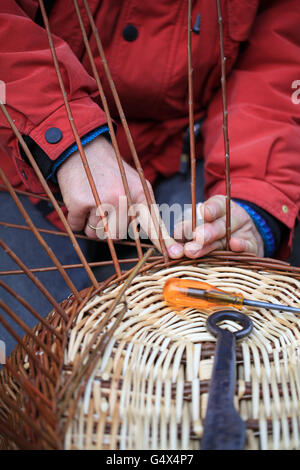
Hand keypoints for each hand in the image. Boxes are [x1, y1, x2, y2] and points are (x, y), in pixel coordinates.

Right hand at [57, 136, 183, 258]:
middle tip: (103, 205)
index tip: (172, 253)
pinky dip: (76, 219)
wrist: (82, 149)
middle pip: (116, 235)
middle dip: (107, 226)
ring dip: (91, 223)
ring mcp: (102, 201)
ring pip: (96, 234)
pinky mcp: (81, 203)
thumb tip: (158, 239)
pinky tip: (79, 201)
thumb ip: (143, 207)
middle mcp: (124, 199)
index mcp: (140, 194)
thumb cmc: (110, 171)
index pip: (152, 223)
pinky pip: (78, 227)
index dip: (162, 241)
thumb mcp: (134, 183)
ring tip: (92, 201)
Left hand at [173, 195, 263, 257]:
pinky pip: (247, 246)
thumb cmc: (215, 228)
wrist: (245, 236)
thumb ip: (186, 230)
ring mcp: (241, 232)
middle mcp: (231, 219)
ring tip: (198, 248)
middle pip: (218, 225)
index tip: (204, 212)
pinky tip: (235, 245)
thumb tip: (170, 244)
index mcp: (219, 208)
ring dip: (212, 243)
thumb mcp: (202, 223)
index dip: (210, 209)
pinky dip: (241, 246)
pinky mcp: (251, 246)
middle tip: (197, 237)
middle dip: (207, 232)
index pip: (215, 206)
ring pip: (226, 238)